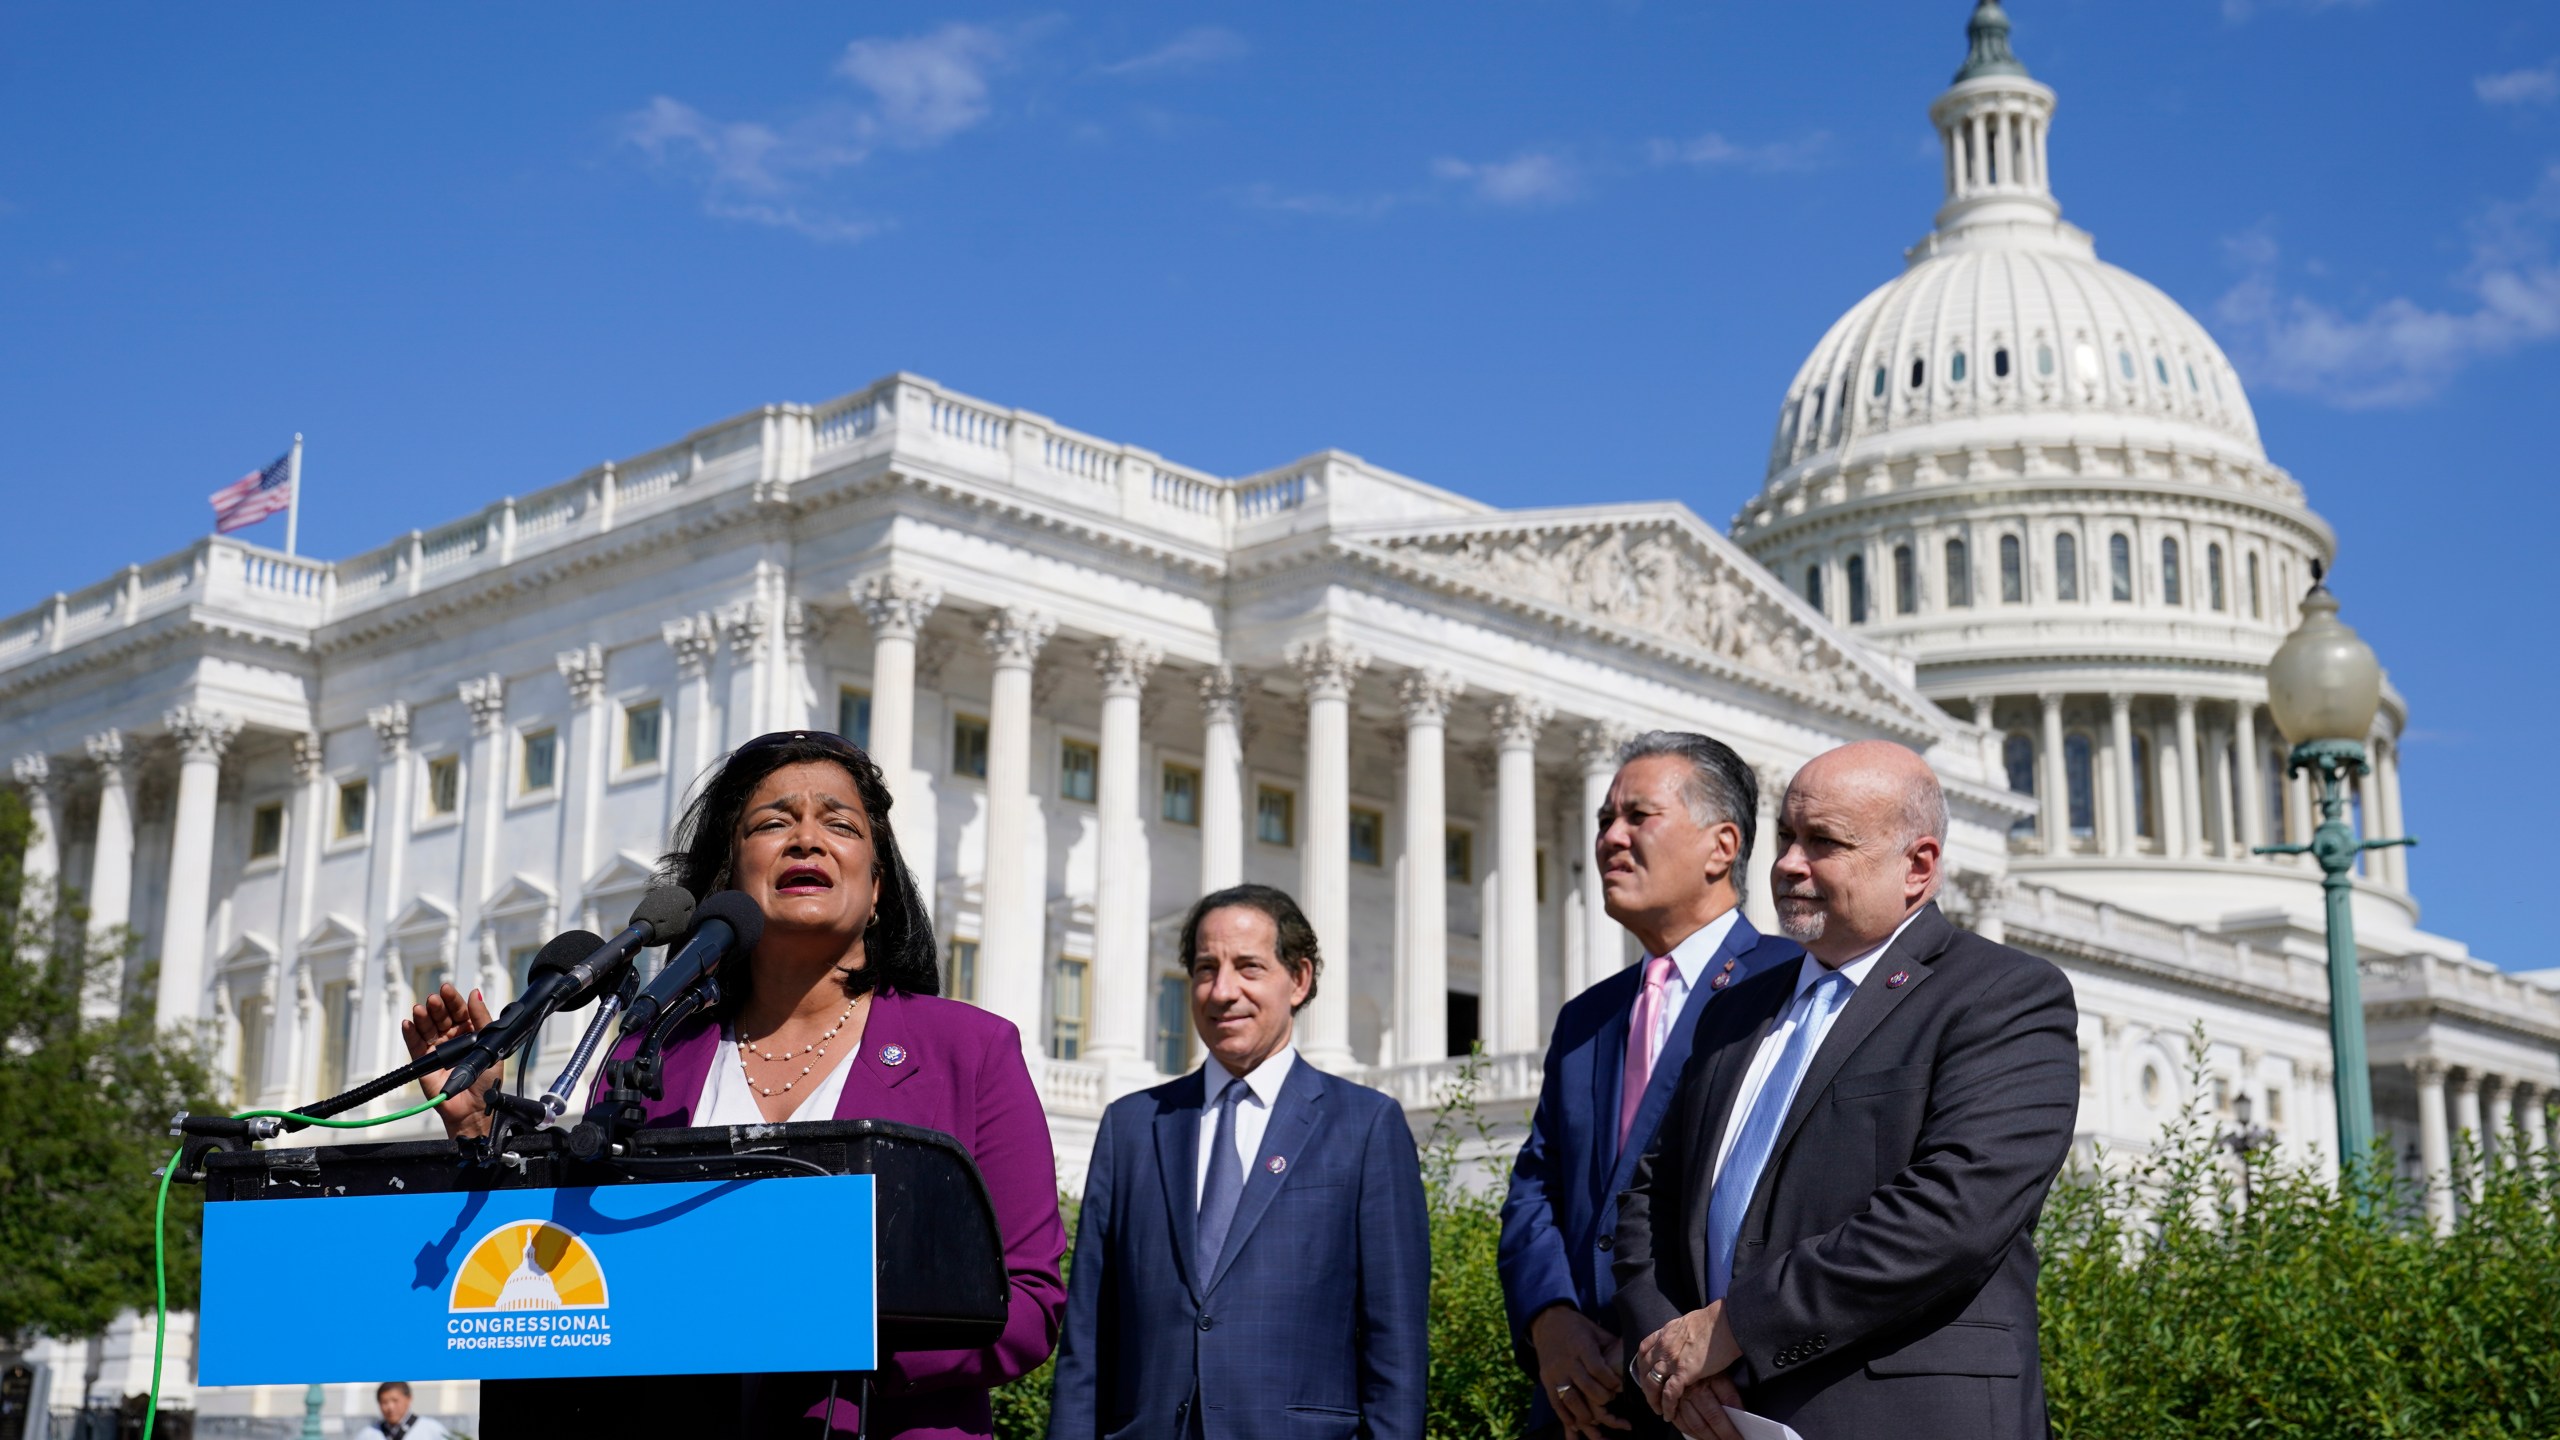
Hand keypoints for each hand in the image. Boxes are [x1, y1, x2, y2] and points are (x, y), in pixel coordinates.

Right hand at [401, 982, 495, 1139]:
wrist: (475, 1108)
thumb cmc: (486, 1081)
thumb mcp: (491, 1046)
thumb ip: (482, 1019)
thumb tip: (475, 993)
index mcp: (471, 1033)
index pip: (460, 1011)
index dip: (453, 1000)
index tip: (447, 989)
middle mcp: (453, 1039)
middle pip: (441, 1017)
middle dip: (437, 1007)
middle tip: (434, 999)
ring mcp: (438, 1050)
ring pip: (427, 1028)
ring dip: (422, 1017)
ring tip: (420, 1009)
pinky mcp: (424, 1063)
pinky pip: (415, 1045)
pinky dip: (410, 1034)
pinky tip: (407, 1023)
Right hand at [1529, 1306, 1628, 1438]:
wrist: (1547, 1321)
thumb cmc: (1578, 1327)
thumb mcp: (1597, 1331)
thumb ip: (1613, 1347)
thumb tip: (1636, 1358)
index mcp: (1582, 1346)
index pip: (1598, 1369)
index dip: (1611, 1382)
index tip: (1619, 1386)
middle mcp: (1567, 1361)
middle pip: (1586, 1386)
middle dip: (1602, 1397)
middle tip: (1610, 1399)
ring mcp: (1555, 1372)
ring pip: (1570, 1398)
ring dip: (1584, 1412)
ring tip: (1596, 1419)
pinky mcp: (1546, 1380)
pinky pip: (1555, 1403)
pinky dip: (1565, 1416)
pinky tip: (1576, 1424)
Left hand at [1633, 1303, 1743, 1439]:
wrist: (1725, 1323)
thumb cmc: (1714, 1321)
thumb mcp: (1687, 1323)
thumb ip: (1678, 1334)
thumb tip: (1680, 1339)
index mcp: (1664, 1333)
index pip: (1643, 1350)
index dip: (1642, 1365)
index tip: (1646, 1375)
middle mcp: (1663, 1346)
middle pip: (1644, 1370)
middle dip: (1645, 1386)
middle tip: (1651, 1397)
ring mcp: (1671, 1359)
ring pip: (1652, 1383)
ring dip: (1653, 1399)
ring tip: (1658, 1409)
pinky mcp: (1684, 1372)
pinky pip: (1669, 1393)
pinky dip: (1667, 1405)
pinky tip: (1669, 1413)